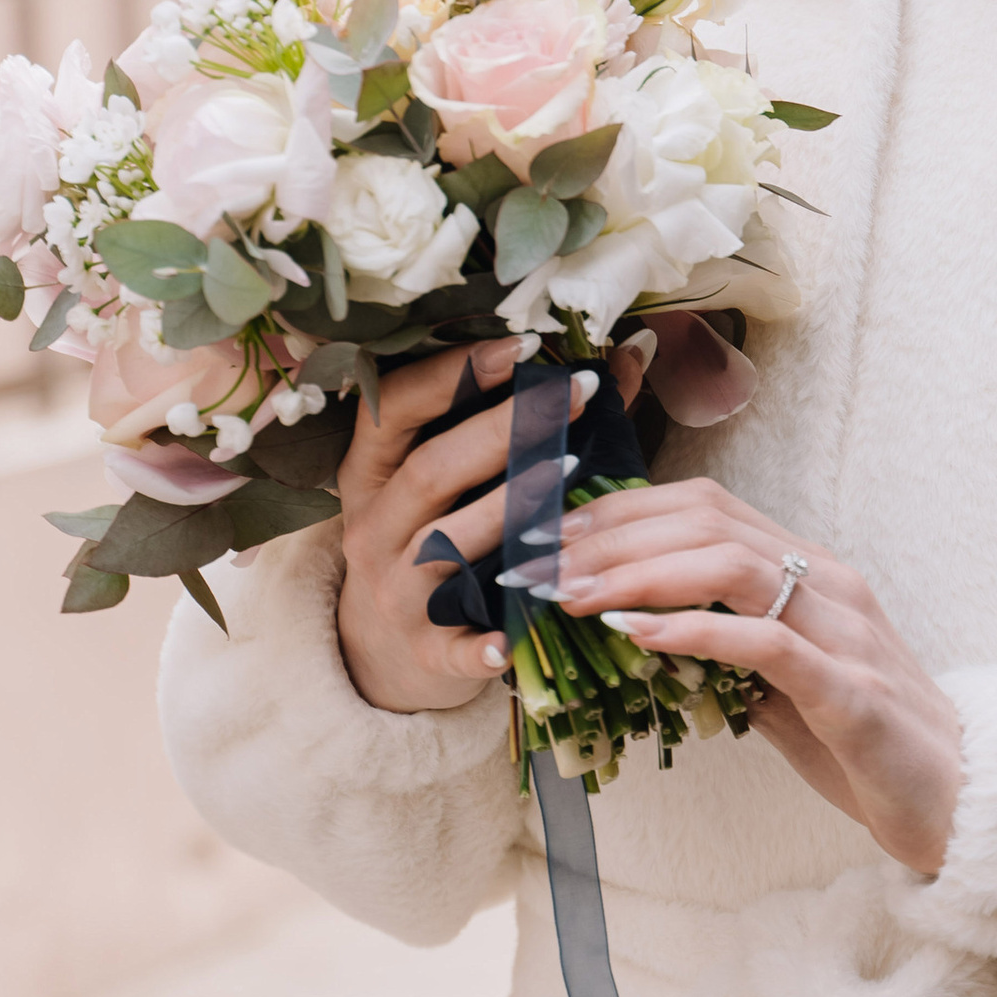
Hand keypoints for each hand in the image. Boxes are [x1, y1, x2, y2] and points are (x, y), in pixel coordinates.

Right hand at [335, 340, 618, 715]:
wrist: (384, 647)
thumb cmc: (436, 539)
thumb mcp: (455, 482)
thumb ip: (529, 419)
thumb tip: (626, 353)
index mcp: (371, 474)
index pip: (393, 408)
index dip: (452, 374)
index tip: (523, 346)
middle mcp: (373, 527)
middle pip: (430, 471)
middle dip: (502, 430)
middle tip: (573, 398)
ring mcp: (393, 591)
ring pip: (446, 546)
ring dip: (507, 509)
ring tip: (568, 471)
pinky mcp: (422, 650)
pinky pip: (449, 648)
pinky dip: (477, 647)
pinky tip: (510, 639)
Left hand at [554, 478, 963, 875]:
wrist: (961, 800)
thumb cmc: (865, 746)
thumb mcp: (780, 689)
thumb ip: (723, 655)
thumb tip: (639, 638)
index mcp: (810, 573)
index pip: (706, 508)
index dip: (624, 511)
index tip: (555, 537)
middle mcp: (829, 584)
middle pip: (707, 521)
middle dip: (614, 535)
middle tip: (542, 563)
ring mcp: (843, 631)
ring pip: (731, 563)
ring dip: (640, 573)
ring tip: (575, 595)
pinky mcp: (850, 689)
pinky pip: (765, 643)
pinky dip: (694, 630)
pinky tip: (638, 635)